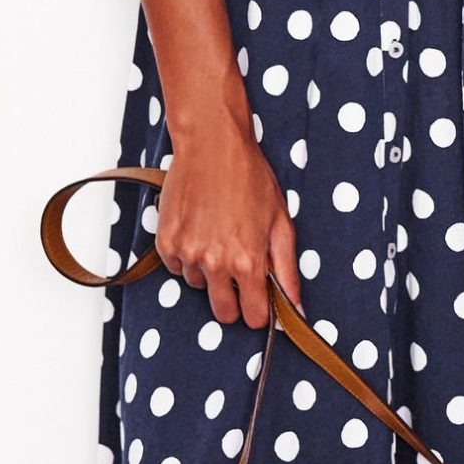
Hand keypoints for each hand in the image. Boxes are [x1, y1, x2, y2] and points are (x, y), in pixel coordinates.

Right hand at [153, 113, 302, 328]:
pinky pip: (177, 267)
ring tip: (217, 236)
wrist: (212, 146)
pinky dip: (187, 256)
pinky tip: (199, 229)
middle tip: (237, 273)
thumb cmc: (250, 179)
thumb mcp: (280, 223)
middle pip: (222, 312)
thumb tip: (297, 307)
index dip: (259, 312)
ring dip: (208, 272)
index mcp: (248, 262)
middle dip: (233, 301)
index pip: (253, 317)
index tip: (259, 302)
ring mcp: (188, 254)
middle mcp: (215, 264)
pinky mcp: (166, 242)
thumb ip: (288, 270)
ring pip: (198, 285)